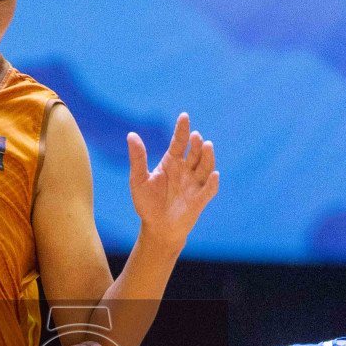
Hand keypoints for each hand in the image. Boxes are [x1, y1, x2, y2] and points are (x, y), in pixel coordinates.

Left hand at [128, 113, 219, 248]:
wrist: (157, 228)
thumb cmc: (147, 203)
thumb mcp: (138, 180)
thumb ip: (138, 158)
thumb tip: (131, 135)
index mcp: (172, 162)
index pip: (179, 142)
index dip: (182, 129)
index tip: (184, 116)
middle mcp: (186, 170)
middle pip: (195, 152)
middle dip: (196, 144)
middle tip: (195, 136)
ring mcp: (195, 184)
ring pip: (206, 166)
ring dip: (208, 157)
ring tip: (207, 146)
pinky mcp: (200, 199)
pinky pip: (209, 189)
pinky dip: (213, 182)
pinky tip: (214, 175)